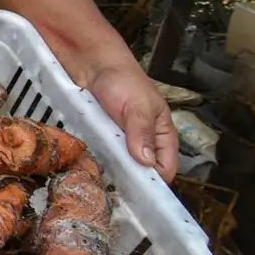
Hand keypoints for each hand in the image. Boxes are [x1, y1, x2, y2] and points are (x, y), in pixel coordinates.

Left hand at [86, 60, 177, 180]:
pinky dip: (98, 161)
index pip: (167, 168)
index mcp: (162, 135)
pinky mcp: (103, 139)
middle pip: (143, 171)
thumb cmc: (123, 80)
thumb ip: (142, 132)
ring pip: (122, 166)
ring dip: (112, 172)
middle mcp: (144, 142)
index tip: (137, 189)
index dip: (155, 181)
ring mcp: (122, 142)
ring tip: (98, 178)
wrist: (93, 65)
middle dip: (132, 180)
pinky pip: (103, 157)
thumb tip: (147, 162)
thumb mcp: (137, 106)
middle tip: (114, 186)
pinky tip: (87, 166)